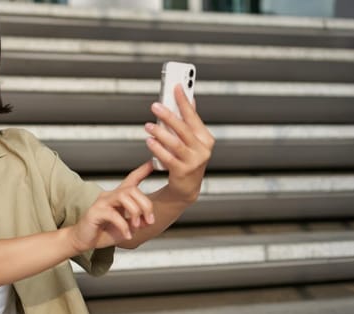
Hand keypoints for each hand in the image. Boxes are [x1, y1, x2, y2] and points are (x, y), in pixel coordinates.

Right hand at [67, 162, 153, 252]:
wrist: (85, 241)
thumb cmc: (104, 232)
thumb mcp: (127, 227)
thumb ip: (138, 221)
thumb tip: (148, 220)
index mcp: (118, 197)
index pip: (131, 179)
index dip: (142, 171)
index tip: (153, 163)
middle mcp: (110, 196)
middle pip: (132, 189)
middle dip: (145, 204)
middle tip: (149, 220)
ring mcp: (101, 202)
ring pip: (124, 196)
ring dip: (135, 212)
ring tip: (137, 226)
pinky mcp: (95, 212)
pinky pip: (113, 214)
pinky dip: (124, 226)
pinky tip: (127, 234)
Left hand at [146, 84, 214, 204]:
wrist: (187, 187)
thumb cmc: (187, 160)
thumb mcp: (192, 141)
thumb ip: (190, 122)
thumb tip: (189, 99)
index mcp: (205, 138)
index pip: (194, 116)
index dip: (184, 101)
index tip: (175, 87)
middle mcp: (202, 150)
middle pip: (184, 129)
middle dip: (169, 115)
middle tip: (155, 106)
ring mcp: (194, 162)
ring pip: (175, 143)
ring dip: (160, 133)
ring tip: (148, 126)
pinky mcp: (182, 172)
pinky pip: (168, 158)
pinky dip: (157, 149)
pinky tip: (149, 141)